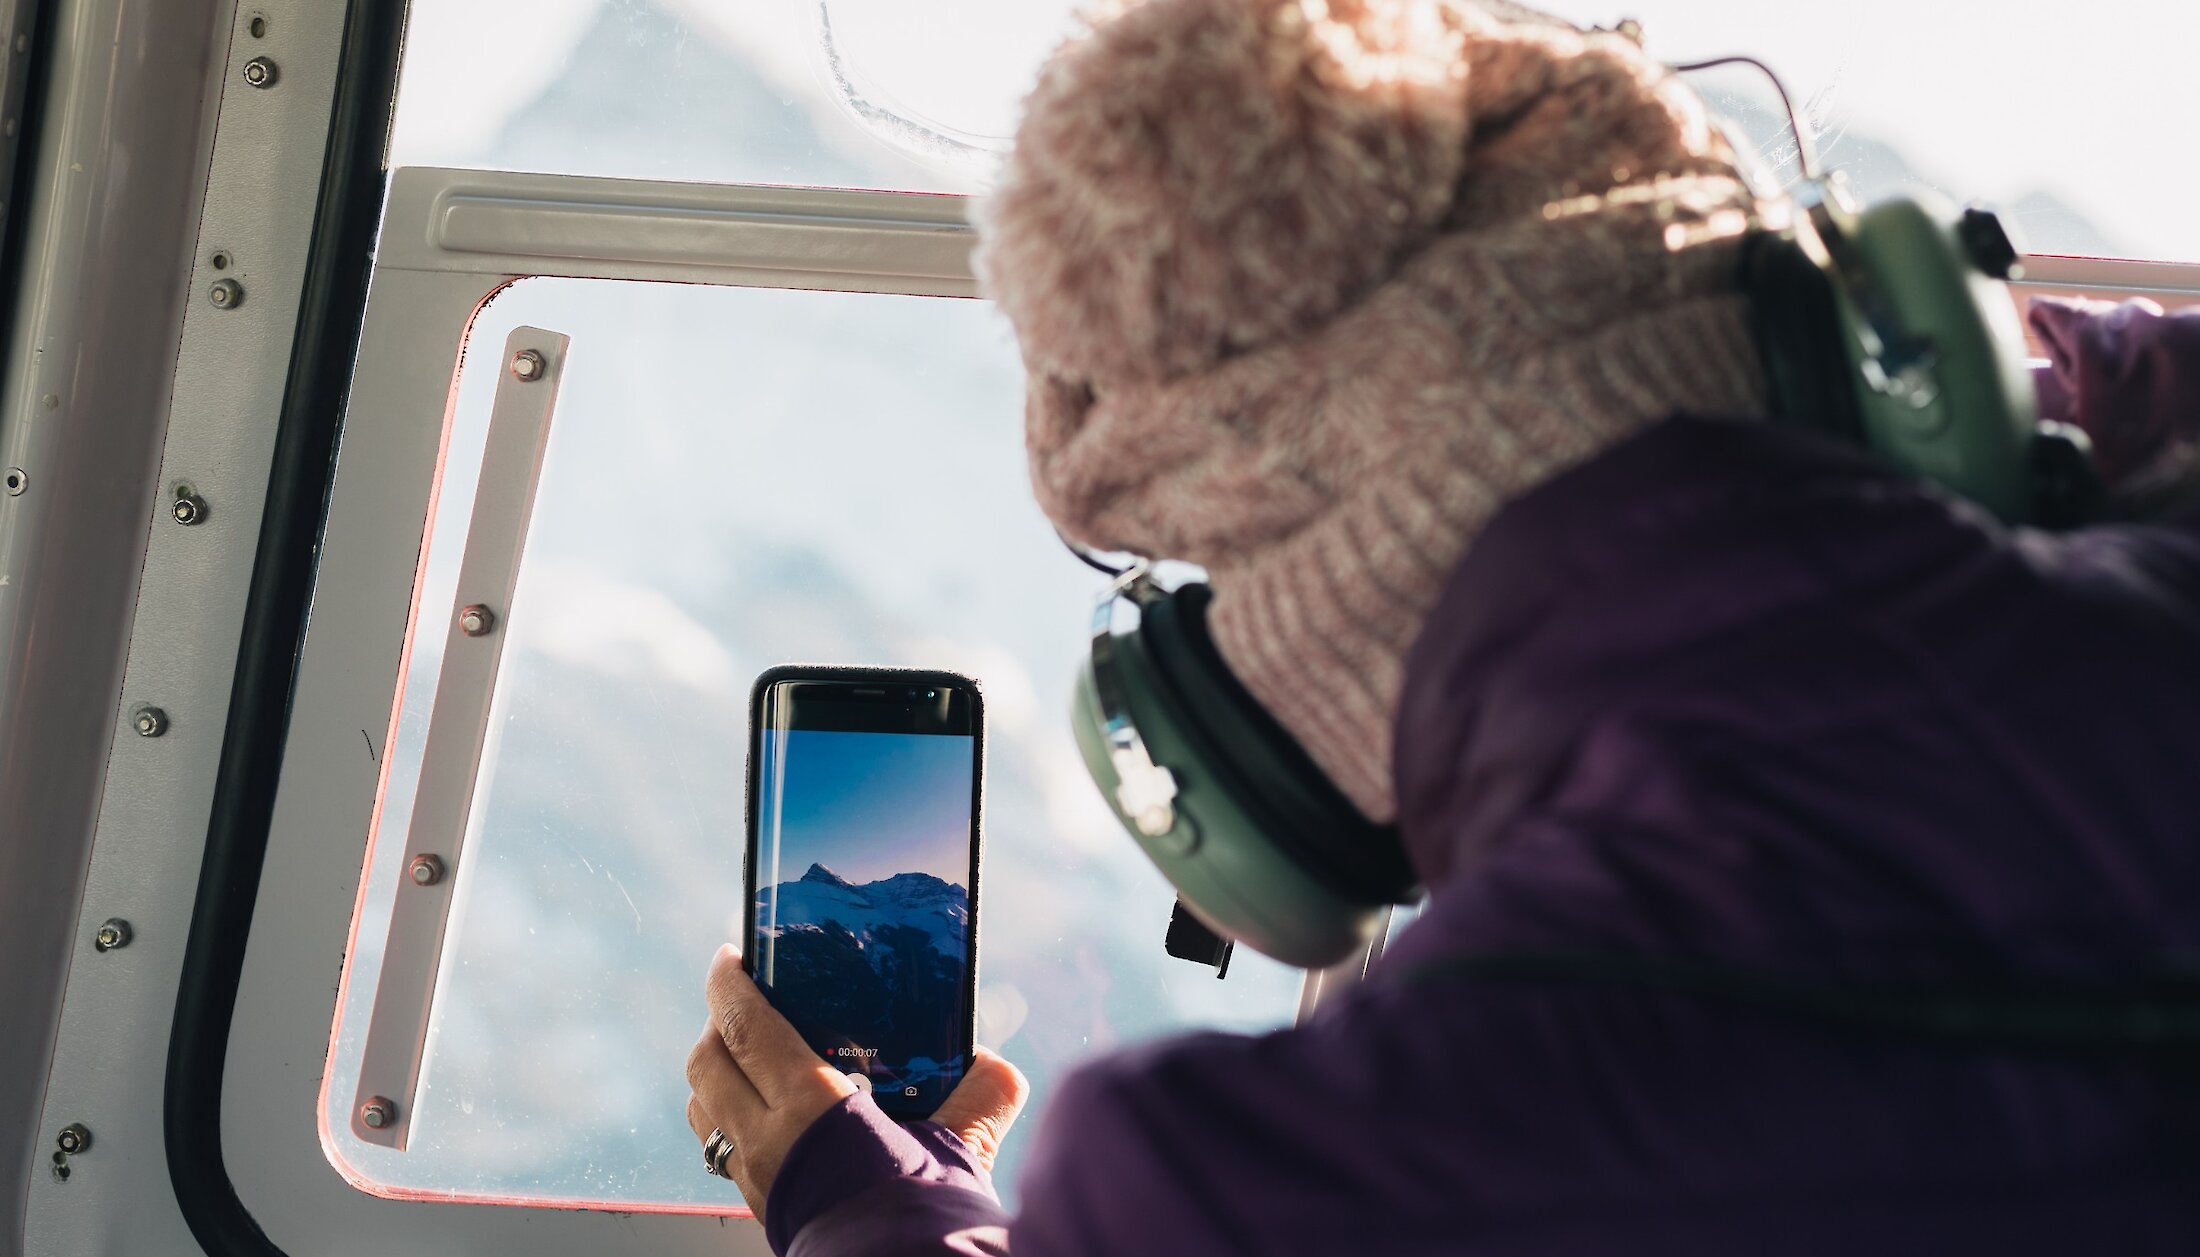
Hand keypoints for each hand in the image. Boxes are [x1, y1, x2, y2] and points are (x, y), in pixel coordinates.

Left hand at [684, 945, 1030, 1217]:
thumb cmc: (923, 1212)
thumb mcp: (961, 1147)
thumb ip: (983, 1095)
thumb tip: (997, 1064)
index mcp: (807, 1106)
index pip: (745, 1027)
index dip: (730, 984)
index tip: (732, 955)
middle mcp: (763, 1137)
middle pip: (707, 1061)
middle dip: (716, 1021)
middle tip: (744, 1000)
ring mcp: (750, 1174)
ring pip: (702, 1104)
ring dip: (714, 1070)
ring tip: (746, 1053)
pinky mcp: (753, 1202)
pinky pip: (716, 1145)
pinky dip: (723, 1114)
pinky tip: (762, 1113)